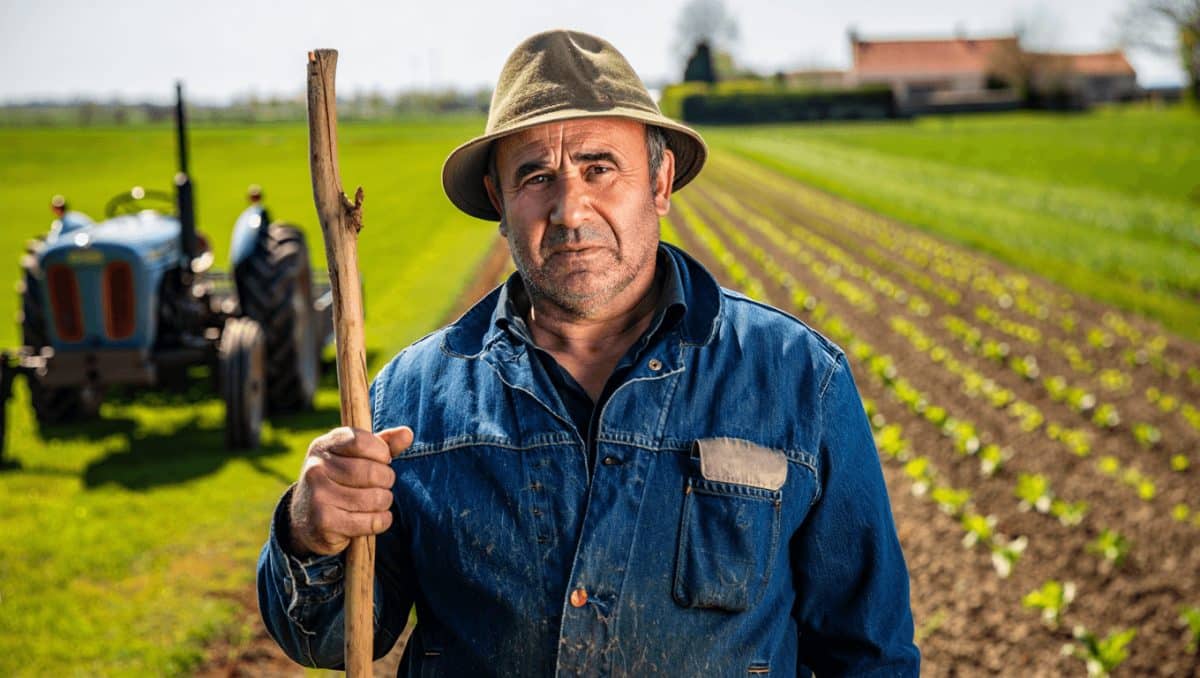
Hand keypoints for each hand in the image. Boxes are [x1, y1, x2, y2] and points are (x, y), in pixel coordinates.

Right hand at [285, 425, 413, 556]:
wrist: (305, 519)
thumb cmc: (340, 481)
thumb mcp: (357, 457)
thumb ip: (383, 444)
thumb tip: (407, 434)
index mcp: (323, 446)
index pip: (361, 441)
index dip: (381, 452)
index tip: (382, 461)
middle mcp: (316, 468)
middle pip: (372, 472)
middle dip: (387, 480)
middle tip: (383, 485)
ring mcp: (318, 496)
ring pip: (375, 498)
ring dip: (385, 502)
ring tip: (378, 502)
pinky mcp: (324, 523)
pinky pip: (371, 522)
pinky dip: (381, 521)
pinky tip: (375, 518)